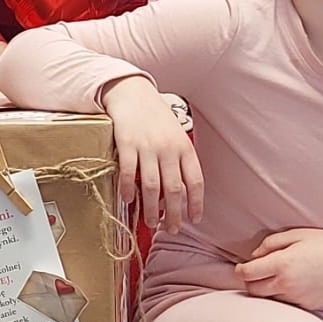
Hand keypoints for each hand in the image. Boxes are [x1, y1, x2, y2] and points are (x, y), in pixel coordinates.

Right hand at [101, 75, 202, 232]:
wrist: (132, 92)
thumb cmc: (155, 115)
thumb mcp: (176, 134)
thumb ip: (180, 159)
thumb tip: (181, 191)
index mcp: (184, 147)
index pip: (195, 181)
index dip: (196, 203)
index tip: (194, 218)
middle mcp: (168, 148)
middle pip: (173, 190)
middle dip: (173, 214)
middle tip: (171, 229)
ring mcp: (147, 147)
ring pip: (151, 186)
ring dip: (151, 209)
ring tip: (151, 223)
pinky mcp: (127, 144)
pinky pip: (129, 173)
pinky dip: (128, 190)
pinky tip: (129, 200)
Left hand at [235, 228, 322, 309]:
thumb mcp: (296, 234)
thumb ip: (270, 244)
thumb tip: (254, 256)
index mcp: (282, 264)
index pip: (247, 274)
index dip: (240, 270)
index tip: (242, 267)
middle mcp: (287, 284)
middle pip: (254, 291)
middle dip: (250, 282)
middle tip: (256, 273)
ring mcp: (297, 298)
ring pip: (269, 300)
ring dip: (266, 291)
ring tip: (275, 279)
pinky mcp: (307, 306)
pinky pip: (286, 304)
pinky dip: (282, 297)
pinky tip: (290, 286)